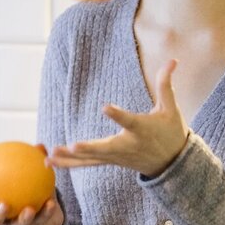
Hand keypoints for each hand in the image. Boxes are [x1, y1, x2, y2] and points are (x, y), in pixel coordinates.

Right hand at [0, 167, 65, 224]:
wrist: (47, 210)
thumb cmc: (33, 187)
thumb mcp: (33, 173)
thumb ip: (34, 161)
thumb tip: (39, 146)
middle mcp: (1, 217)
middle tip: (3, 205)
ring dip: (22, 219)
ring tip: (29, 210)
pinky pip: (39, 222)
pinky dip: (45, 213)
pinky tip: (50, 204)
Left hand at [48, 59, 188, 177]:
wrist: (173, 164)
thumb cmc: (172, 132)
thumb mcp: (171, 109)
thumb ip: (166, 84)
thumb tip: (173, 60)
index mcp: (142, 129)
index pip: (129, 121)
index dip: (118, 114)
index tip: (105, 107)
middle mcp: (127, 145)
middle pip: (105, 148)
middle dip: (89, 148)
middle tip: (72, 146)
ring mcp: (117, 156)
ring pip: (92, 159)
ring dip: (70, 159)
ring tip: (51, 156)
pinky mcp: (110, 161)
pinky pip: (88, 164)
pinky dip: (70, 164)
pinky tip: (50, 162)